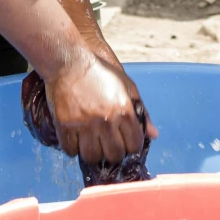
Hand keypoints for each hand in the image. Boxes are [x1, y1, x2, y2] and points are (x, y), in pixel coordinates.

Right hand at [44, 49, 154, 164]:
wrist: (70, 62)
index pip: (133, 146)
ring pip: (92, 157)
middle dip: (113, 152)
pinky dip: (73, 149)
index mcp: (124, 111)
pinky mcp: (65, 125)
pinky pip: (70, 151)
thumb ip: (142, 113)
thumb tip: (154, 134)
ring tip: (92, 144)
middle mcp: (106, 120)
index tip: (124, 141)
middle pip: (114, 155)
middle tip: (107, 144)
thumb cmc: (101, 73)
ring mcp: (85, 124)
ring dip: (93, 153)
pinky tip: (77, 140)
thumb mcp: (128, 88)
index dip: (130, 146)